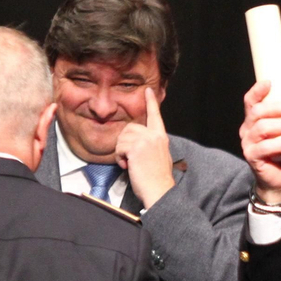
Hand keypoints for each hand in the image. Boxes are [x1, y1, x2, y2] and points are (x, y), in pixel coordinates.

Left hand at [115, 89, 175, 208]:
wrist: (160, 190)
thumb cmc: (157, 179)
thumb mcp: (158, 156)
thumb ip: (150, 144)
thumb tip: (135, 142)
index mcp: (161, 137)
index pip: (155, 116)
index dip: (151, 102)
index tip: (148, 90)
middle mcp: (154, 135)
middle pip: (129, 128)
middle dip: (124, 143)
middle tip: (131, 159)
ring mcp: (146, 140)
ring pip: (122, 137)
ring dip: (121, 152)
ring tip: (131, 164)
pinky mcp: (136, 148)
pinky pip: (119, 148)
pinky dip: (120, 158)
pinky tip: (128, 166)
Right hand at [240, 80, 280, 203]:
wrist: (278, 178)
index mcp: (253, 120)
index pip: (250, 101)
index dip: (258, 91)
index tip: (270, 83)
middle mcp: (247, 130)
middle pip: (257, 112)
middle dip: (276, 107)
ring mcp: (248, 143)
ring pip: (262, 128)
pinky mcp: (252, 157)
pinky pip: (264, 147)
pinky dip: (279, 144)